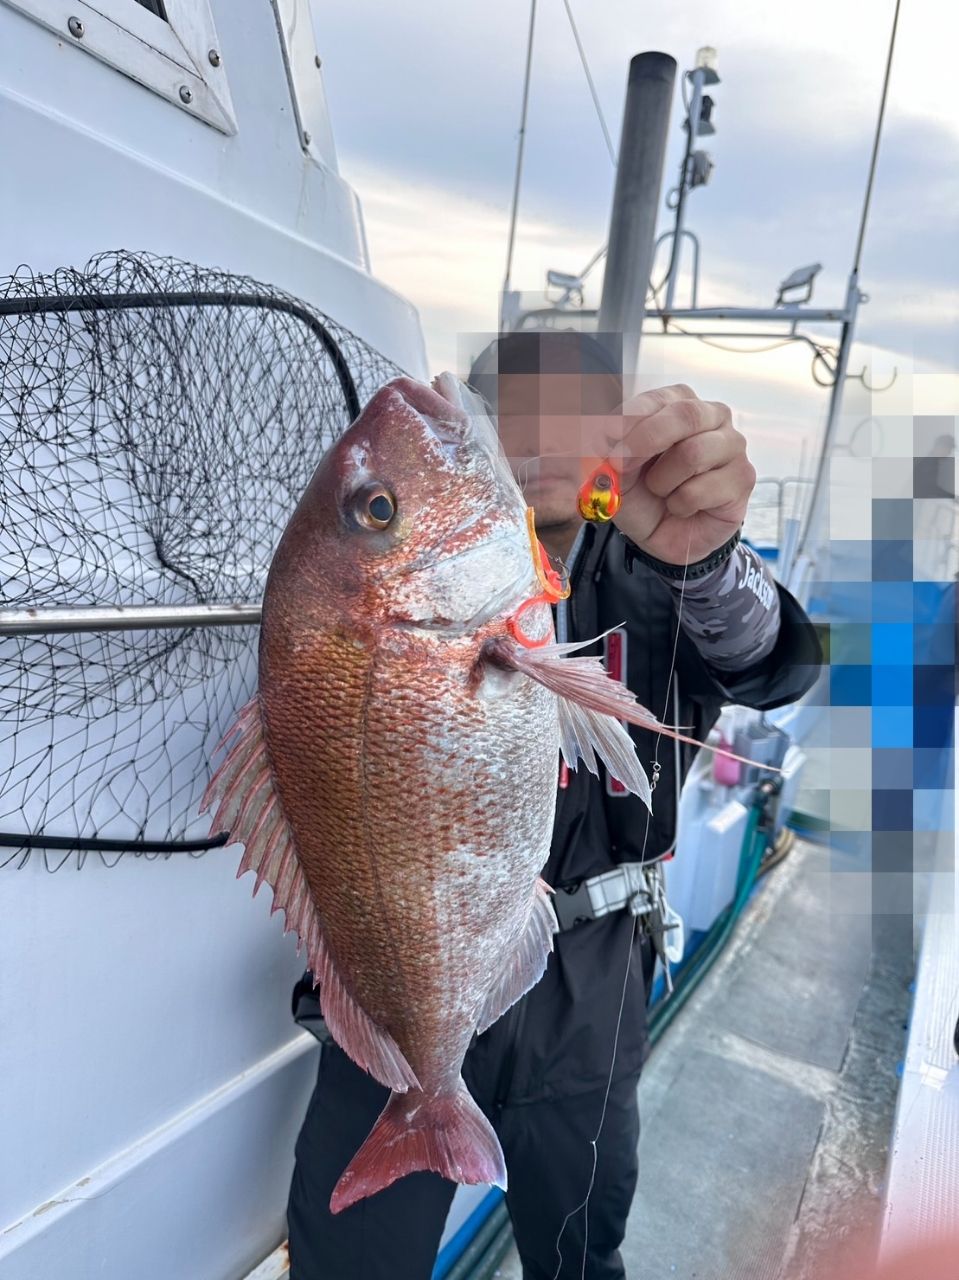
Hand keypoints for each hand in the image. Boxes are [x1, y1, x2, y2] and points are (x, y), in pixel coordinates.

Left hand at [597, 384, 755, 565]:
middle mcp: (712, 416)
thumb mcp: (615, 470)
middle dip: (646, 440)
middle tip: (621, 465)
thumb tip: (602, 434)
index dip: (629, 419)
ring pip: (693, 454)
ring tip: (660, 491)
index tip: (606, 439)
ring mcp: (732, 445)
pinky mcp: (743, 478)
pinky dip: (679, 504)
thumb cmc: (642, 494)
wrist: (663, 535)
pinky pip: (700, 490)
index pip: (656, 399)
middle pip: (685, 415)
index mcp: (678, 403)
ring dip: (662, 481)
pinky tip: (682, 507)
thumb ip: (608, 448)